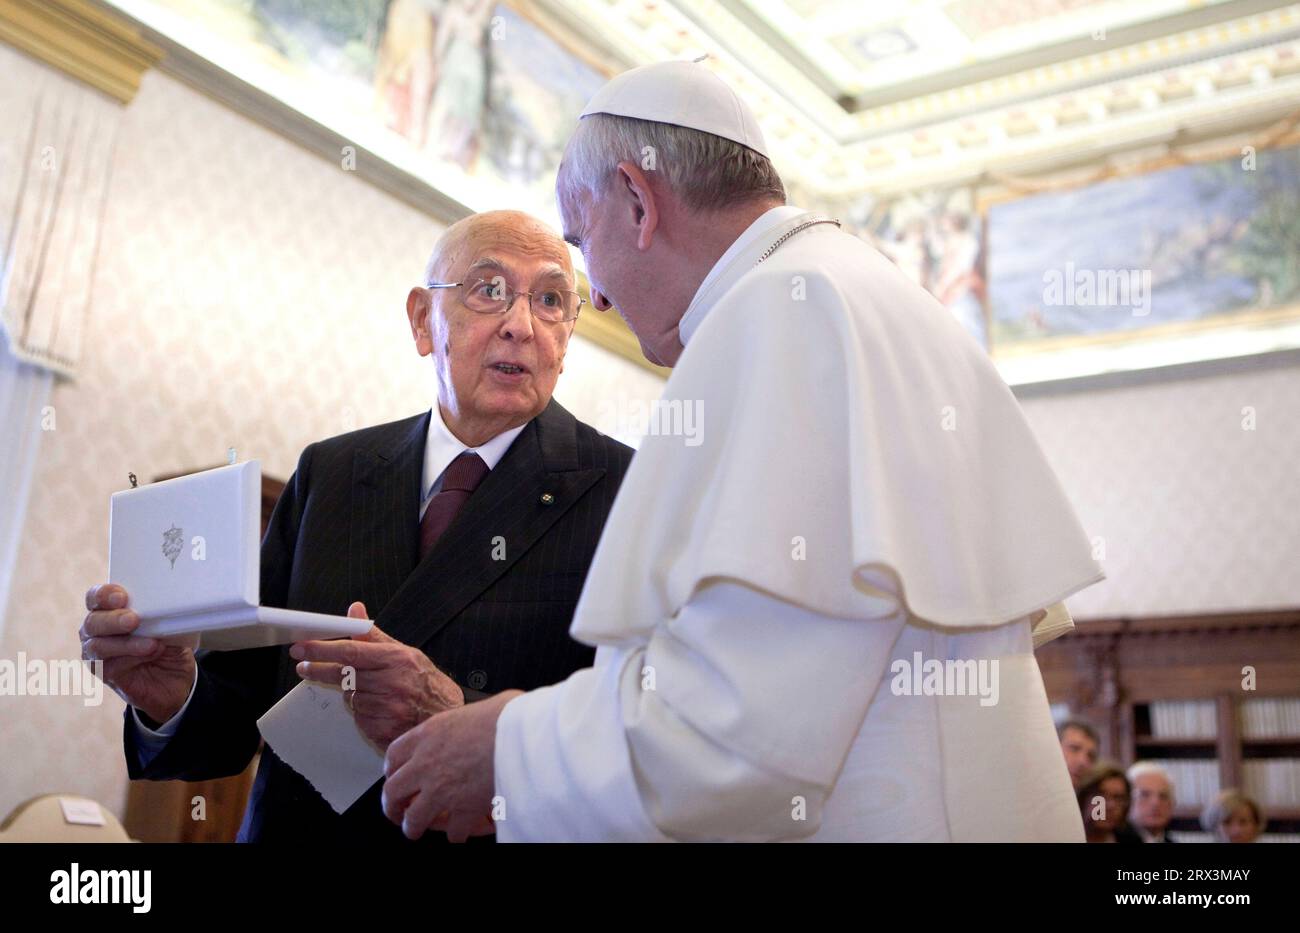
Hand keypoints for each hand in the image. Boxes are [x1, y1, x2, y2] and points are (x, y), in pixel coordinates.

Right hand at [80, 583, 196, 724]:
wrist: (174, 678)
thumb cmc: (168, 644)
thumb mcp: (171, 624)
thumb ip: (161, 613)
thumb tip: (169, 603)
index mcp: (109, 610)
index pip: (96, 597)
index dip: (104, 595)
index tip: (121, 597)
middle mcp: (96, 631)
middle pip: (93, 621)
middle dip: (113, 620)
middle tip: (134, 620)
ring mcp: (97, 654)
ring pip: (98, 646)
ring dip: (126, 643)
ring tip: (152, 643)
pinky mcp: (104, 673)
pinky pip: (110, 666)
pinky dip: (132, 659)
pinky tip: (151, 655)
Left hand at [291, 602, 465, 748]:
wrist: (447, 718)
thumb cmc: (427, 684)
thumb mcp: (405, 653)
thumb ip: (375, 634)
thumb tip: (355, 609)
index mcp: (396, 659)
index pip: (351, 651)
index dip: (322, 649)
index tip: (302, 647)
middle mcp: (392, 683)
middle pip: (343, 675)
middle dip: (319, 670)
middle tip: (304, 667)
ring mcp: (387, 709)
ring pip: (351, 698)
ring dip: (352, 693)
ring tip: (372, 691)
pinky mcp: (383, 730)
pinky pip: (359, 718)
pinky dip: (363, 712)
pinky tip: (378, 708)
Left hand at [382, 689, 523, 841]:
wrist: (521, 733)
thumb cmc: (506, 715)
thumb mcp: (474, 706)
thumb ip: (467, 719)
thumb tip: (482, 717)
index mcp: (428, 734)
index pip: (394, 755)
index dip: (391, 770)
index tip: (394, 776)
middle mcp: (427, 764)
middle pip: (393, 791)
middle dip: (392, 805)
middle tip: (397, 810)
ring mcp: (441, 790)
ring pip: (413, 819)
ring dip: (413, 827)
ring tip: (416, 830)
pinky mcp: (463, 810)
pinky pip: (452, 832)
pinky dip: (456, 835)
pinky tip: (459, 832)